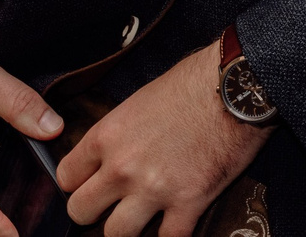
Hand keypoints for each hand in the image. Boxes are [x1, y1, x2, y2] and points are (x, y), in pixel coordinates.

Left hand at [56, 39, 268, 236]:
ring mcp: (154, 189)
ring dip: (129, 228)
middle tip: (113, 204)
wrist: (238, 86)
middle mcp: (122, 167)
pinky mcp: (188, 203)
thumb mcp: (141, 100)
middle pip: (80, 212)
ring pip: (115, 234)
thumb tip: (110, 155)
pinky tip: (175, 224)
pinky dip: (170, 235)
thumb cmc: (194, 83)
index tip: (91, 183)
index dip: (78, 182)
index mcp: (107, 136)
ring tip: (143, 217)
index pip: (66, 177)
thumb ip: (119, 133)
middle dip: (94, 211)